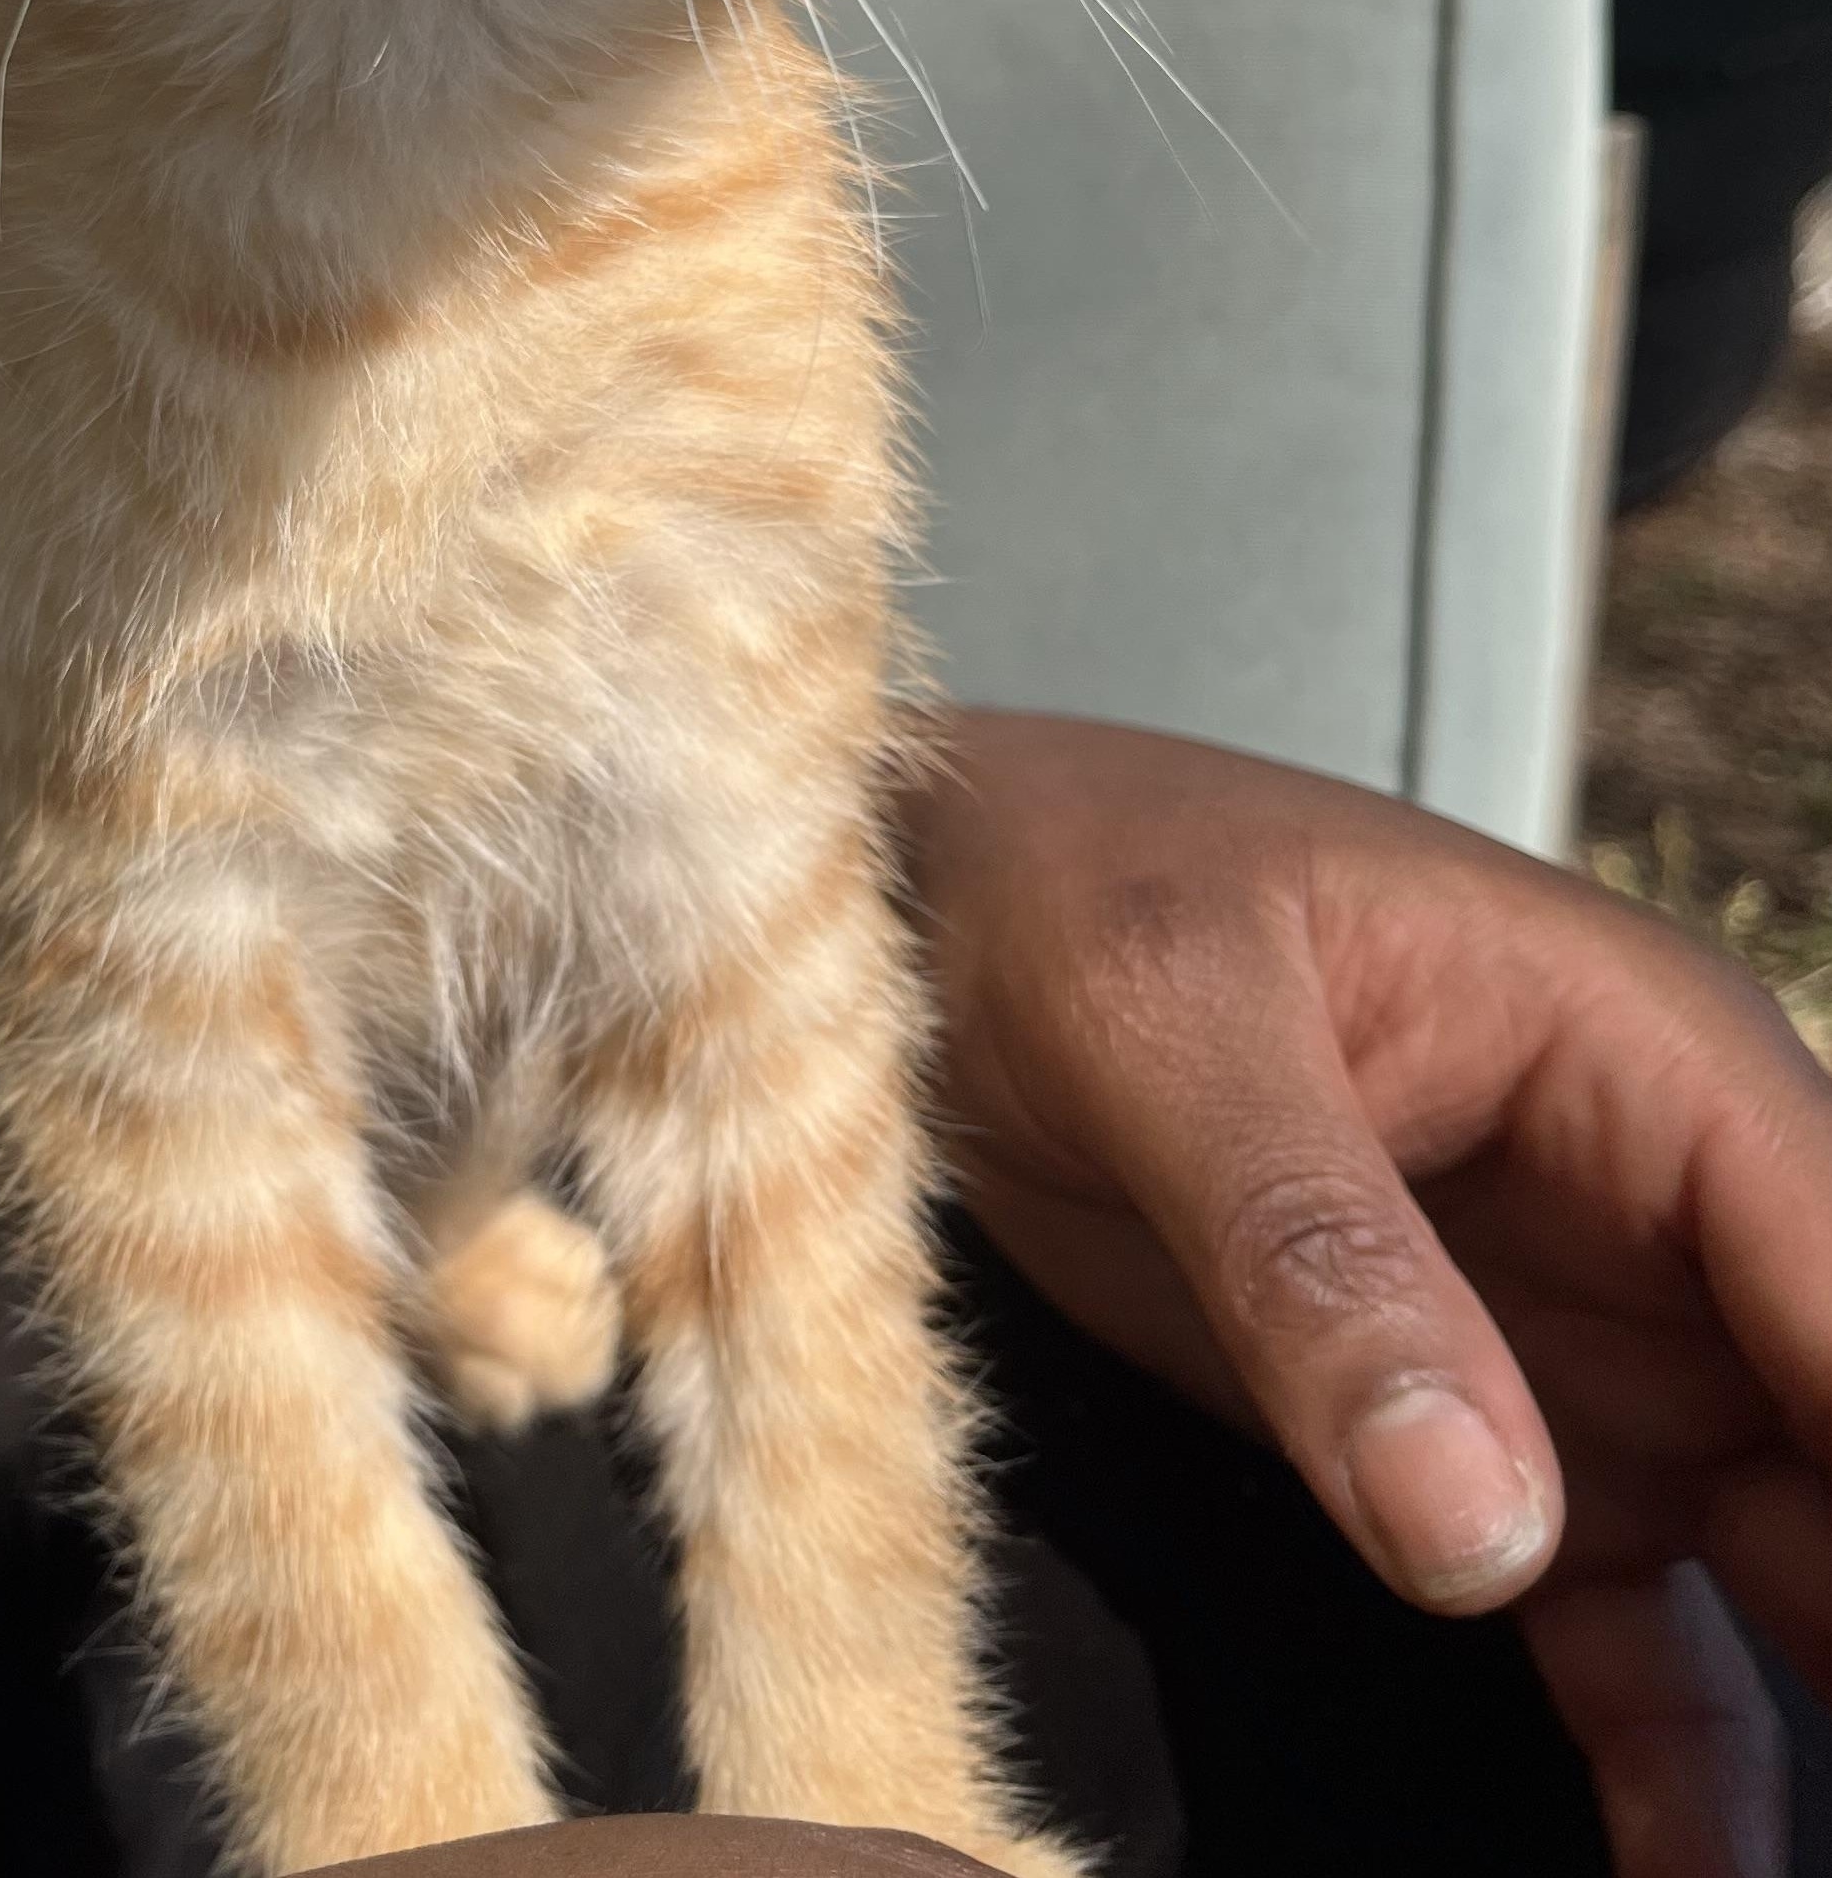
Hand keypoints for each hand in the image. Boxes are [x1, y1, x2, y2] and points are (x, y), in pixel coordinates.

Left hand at [904, 711, 1831, 1877]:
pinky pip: (1637, 1632)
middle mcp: (1662, 1212)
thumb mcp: (1159, 1020)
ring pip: (1795, 1567)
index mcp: (1647, 1059)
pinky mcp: (1472, 1433)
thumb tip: (1479, 1524)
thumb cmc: (1049, 877)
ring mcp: (1584, 1339)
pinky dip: (1685, 1770)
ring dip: (1826, 1718)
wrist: (908, 894)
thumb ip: (1314, 1250)